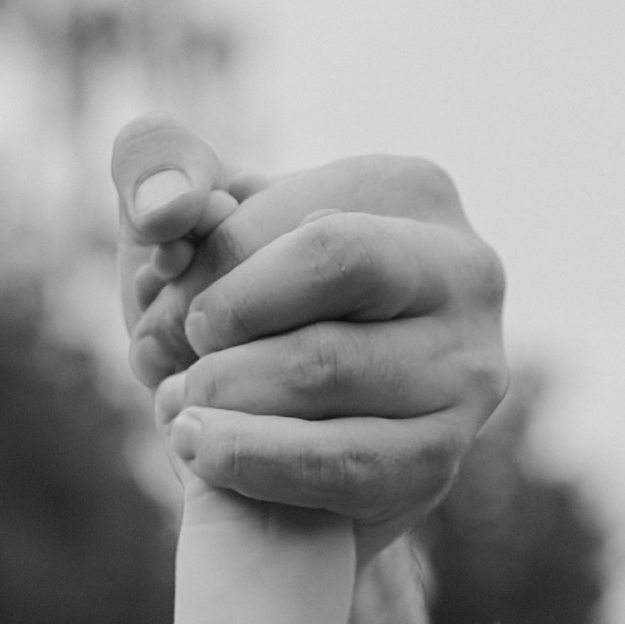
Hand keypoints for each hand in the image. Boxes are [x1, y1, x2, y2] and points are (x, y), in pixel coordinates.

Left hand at [111, 117, 507, 548]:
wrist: (275, 417)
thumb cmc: (235, 293)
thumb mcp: (190, 207)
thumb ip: (158, 161)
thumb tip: (165, 208)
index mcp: (414, 189)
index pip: (299, 213)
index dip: (210, 261)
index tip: (161, 293)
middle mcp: (465, 271)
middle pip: (331, 264)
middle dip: (222, 317)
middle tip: (163, 349)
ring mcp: (466, 371)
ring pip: (329, 368)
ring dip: (224, 392)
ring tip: (177, 405)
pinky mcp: (442, 458)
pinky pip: (346, 463)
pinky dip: (256, 461)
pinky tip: (200, 453)